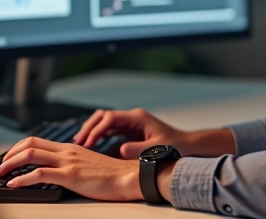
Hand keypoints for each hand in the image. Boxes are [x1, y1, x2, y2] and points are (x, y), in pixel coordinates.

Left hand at [0, 137, 140, 200]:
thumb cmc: (112, 175)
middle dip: (9, 154)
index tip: (9, 158)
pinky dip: (22, 179)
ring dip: (9, 164)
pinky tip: (13, 184)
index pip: (37, 141)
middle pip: (29, 144)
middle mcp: (67, 150)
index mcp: (70, 148)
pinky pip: (39, 174)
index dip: (18, 148)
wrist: (129, 177)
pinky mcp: (70, 175)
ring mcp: (68, 162)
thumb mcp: (88, 165)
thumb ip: (73, 164)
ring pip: (30, 155)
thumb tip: (57, 172)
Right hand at [73, 107, 190, 158]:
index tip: (88, 143)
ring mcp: (130, 124)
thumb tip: (120, 149)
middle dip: (90, 127)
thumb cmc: (175, 146)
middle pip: (103, 116)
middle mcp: (132, 118)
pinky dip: (99, 136)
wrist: (187, 145)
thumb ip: (138, 150)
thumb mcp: (157, 149)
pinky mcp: (130, 131)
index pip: (110, 118)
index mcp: (137, 118)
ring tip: (81, 144)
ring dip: (92, 131)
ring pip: (104, 122)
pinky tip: (91, 146)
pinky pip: (110, 130)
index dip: (97, 129)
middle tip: (79, 142)